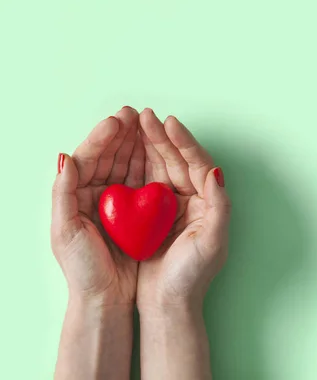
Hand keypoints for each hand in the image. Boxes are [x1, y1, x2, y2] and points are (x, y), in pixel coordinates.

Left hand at [51, 107, 140, 305]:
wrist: (107, 297)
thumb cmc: (83, 269)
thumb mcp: (64, 232)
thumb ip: (62, 193)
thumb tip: (65, 157)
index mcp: (75, 195)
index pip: (88, 158)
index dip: (103, 138)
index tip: (118, 121)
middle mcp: (96, 193)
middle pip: (110, 155)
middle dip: (123, 133)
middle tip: (136, 114)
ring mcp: (119, 201)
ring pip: (128, 164)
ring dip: (138, 143)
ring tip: (148, 123)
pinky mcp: (139, 211)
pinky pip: (144, 180)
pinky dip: (150, 163)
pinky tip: (158, 150)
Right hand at [135, 108, 230, 310]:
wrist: (168, 304)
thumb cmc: (191, 277)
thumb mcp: (212, 243)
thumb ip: (219, 206)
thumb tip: (217, 171)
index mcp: (209, 202)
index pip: (198, 163)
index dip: (184, 141)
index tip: (168, 121)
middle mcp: (193, 199)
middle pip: (177, 159)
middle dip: (161, 136)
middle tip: (144, 115)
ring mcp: (171, 205)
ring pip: (160, 166)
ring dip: (147, 144)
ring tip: (133, 123)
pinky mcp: (152, 214)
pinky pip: (144, 180)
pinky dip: (135, 164)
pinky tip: (125, 150)